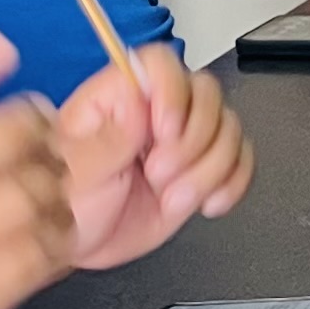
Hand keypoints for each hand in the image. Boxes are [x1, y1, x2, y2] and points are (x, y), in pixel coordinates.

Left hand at [56, 44, 254, 269]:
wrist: (84, 244)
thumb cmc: (67, 205)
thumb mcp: (79, 175)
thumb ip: (109, 138)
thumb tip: (135, 96)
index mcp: (117, 98)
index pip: (159, 64)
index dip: (172, 92)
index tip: (164, 133)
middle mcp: (155, 110)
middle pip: (205, 92)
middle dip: (194, 140)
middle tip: (158, 175)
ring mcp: (183, 139)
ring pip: (229, 128)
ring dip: (210, 169)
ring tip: (173, 199)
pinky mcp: (203, 168)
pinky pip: (242, 160)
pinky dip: (233, 182)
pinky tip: (208, 204)